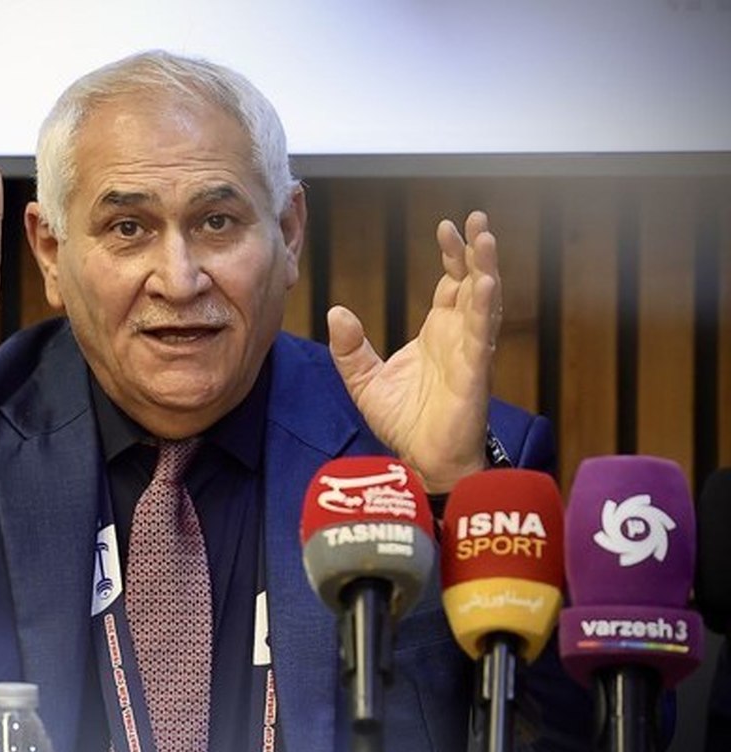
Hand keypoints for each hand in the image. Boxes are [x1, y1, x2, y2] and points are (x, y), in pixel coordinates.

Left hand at [327, 210, 499, 493]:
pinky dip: (484, 307)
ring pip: (484, 302)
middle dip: (476, 250)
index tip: (446, 227)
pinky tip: (485, 282)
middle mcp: (459, 337)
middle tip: (475, 219)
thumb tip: (336, 312)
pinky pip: (481, 335)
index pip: (451, 284)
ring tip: (485, 239)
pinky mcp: (474, 373)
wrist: (421, 462)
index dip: (452, 255)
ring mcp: (470, 353)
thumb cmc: (403, 423)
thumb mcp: (364, 380)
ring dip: (487, 269)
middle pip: (474, 284)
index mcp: (439, 334)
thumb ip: (350, 347)